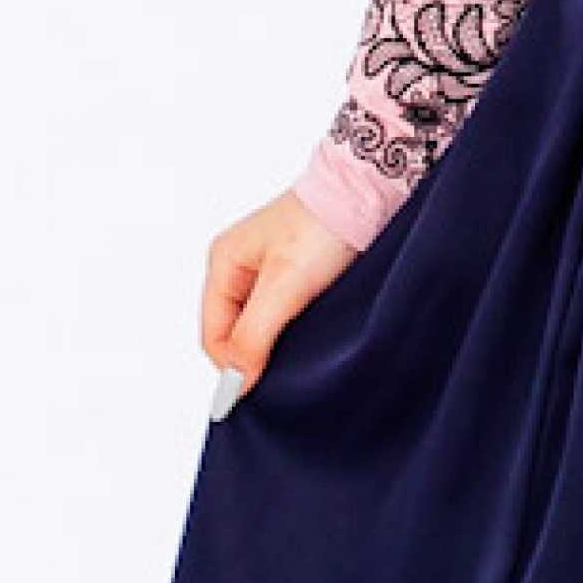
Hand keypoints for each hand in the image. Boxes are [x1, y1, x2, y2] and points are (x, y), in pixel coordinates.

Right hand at [199, 190, 360, 413]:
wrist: (369, 194)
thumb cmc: (323, 226)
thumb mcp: (284, 286)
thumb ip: (254, 335)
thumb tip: (233, 384)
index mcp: (223, 262)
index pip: (213, 336)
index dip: (232, 366)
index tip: (260, 389)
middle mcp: (240, 266)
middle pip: (233, 334)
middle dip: (254, 356)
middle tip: (286, 370)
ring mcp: (268, 271)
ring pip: (260, 327)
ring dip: (276, 344)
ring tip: (304, 348)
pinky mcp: (297, 275)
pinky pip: (284, 316)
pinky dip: (294, 330)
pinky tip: (314, 333)